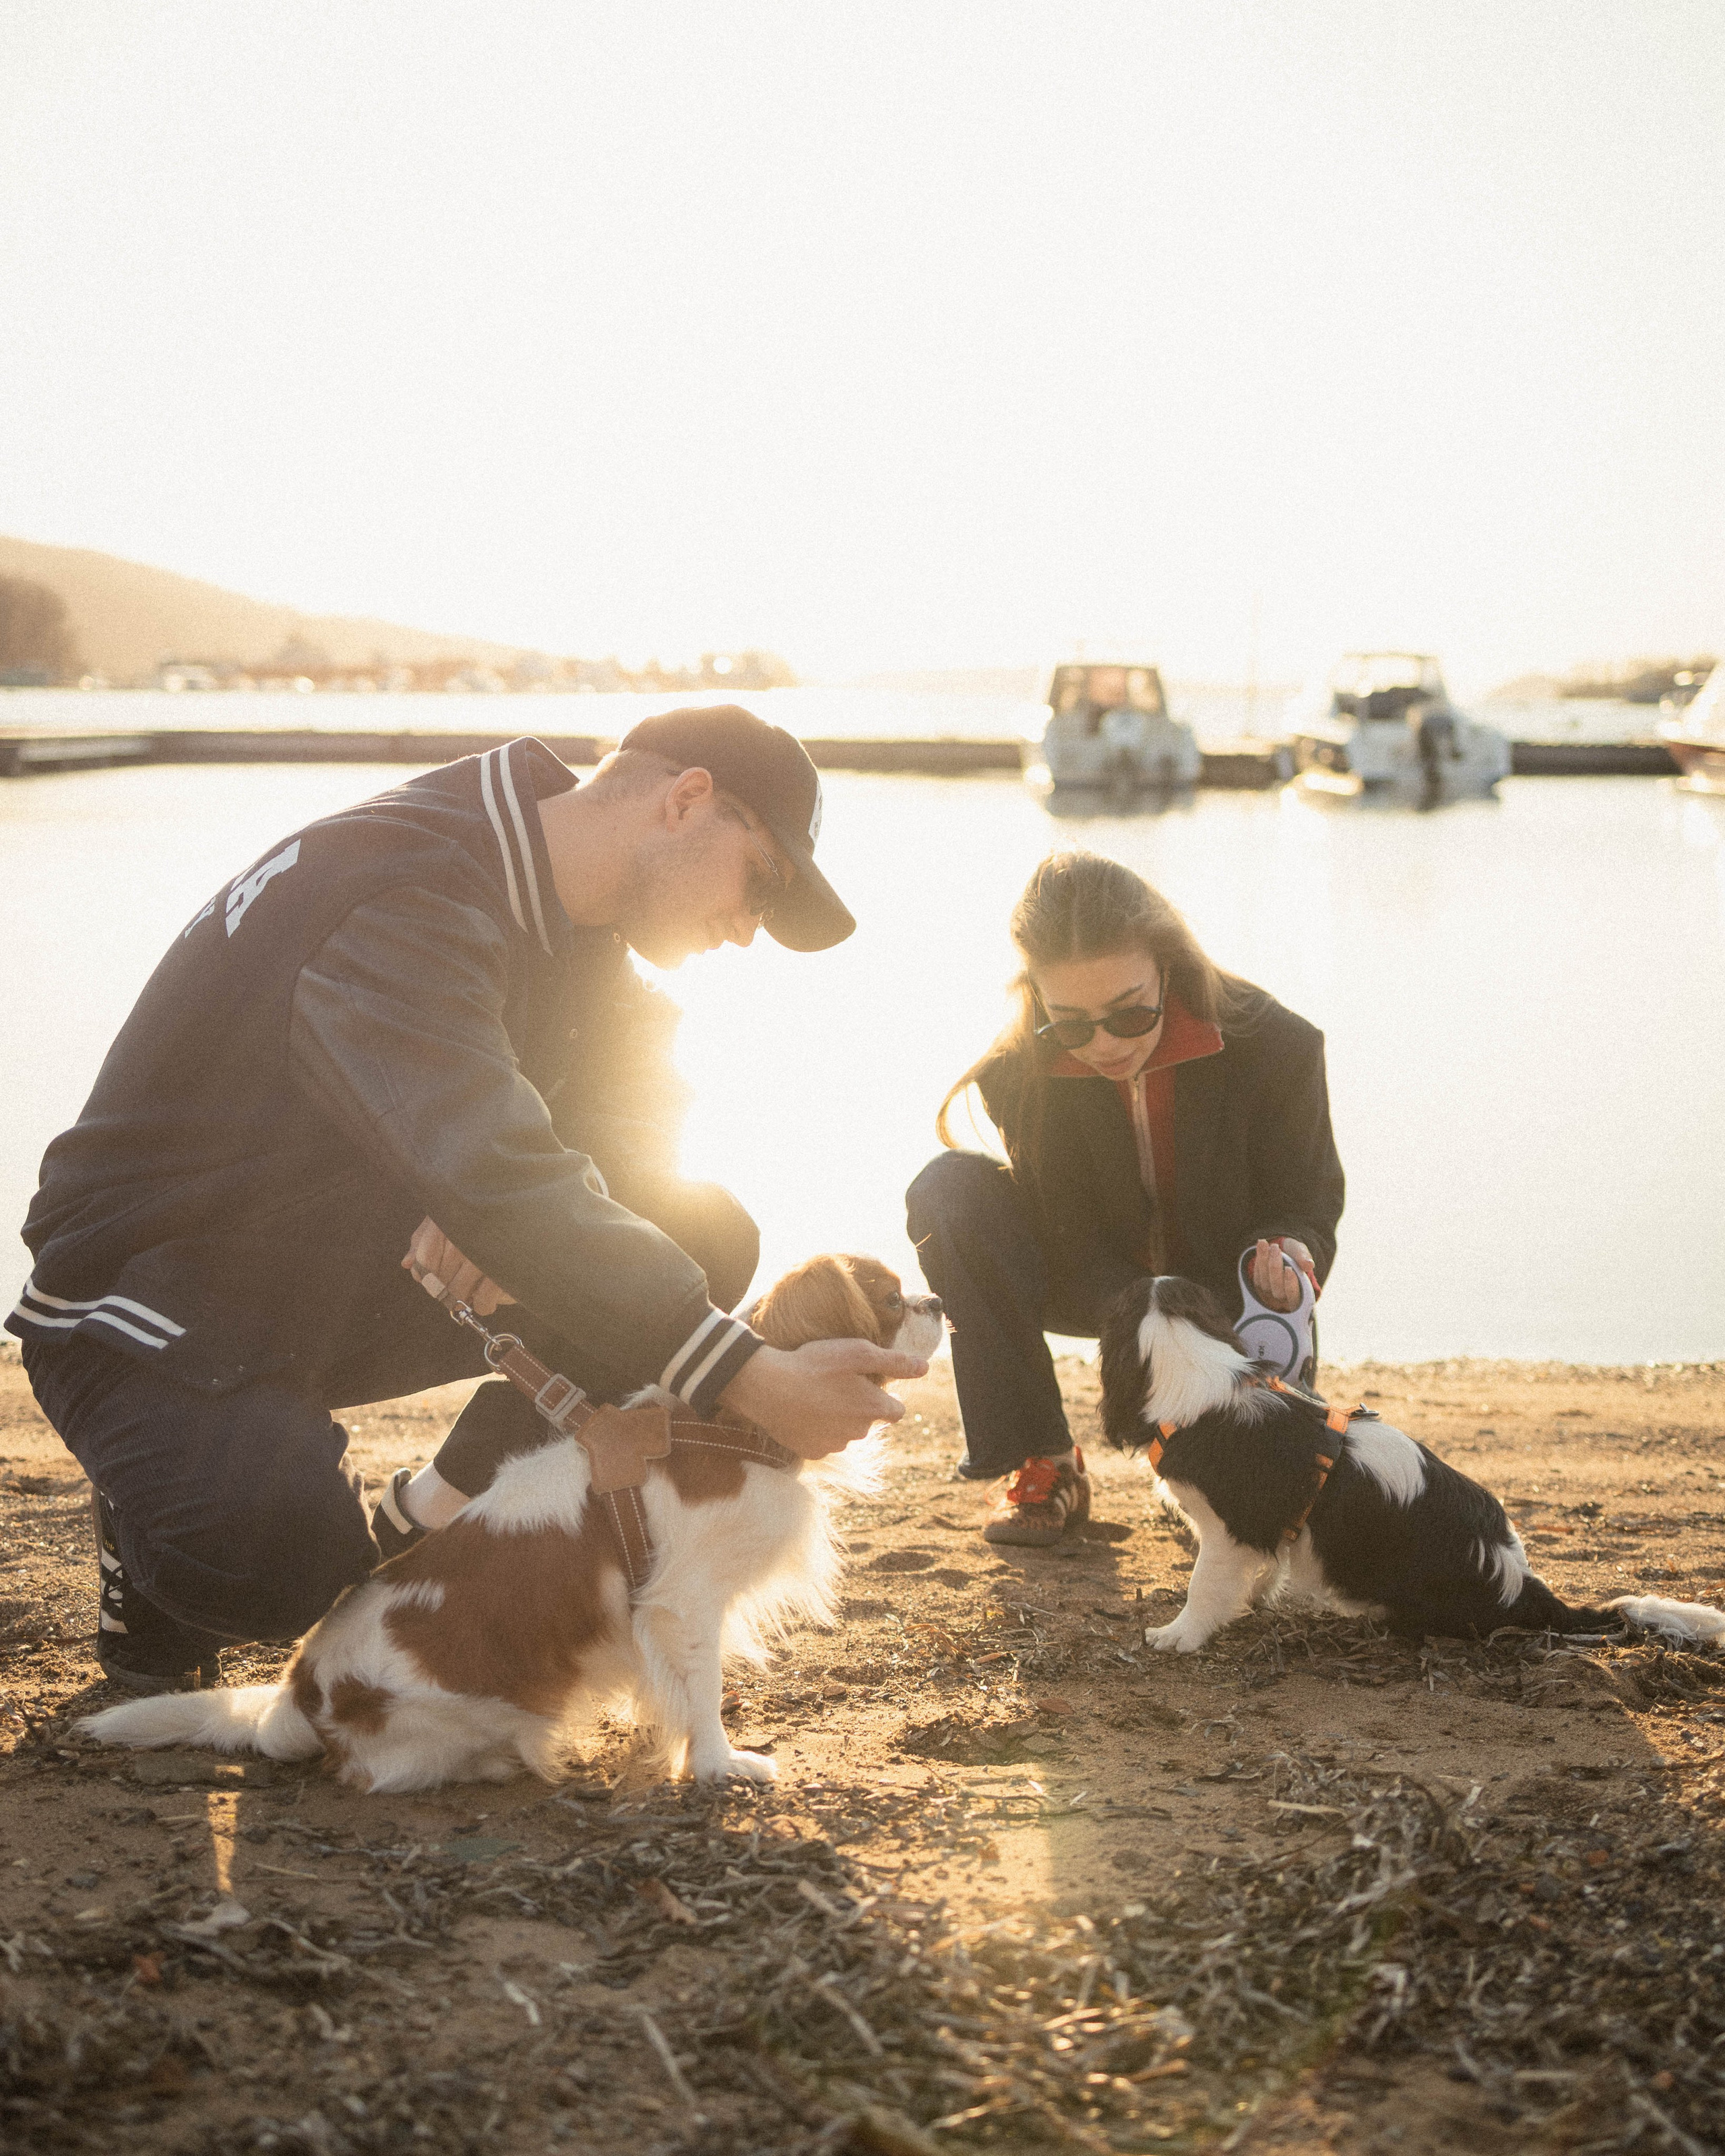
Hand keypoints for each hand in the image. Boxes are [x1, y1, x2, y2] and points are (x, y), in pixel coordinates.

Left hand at [401, 1217, 515, 1316]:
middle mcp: (463, 1237)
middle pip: (440, 1279)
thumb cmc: (484, 1216)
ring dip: (462, 1300)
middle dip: (445, 1289)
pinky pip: (482, 1301)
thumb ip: (424, 1238)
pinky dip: (482, 1305)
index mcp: (448, 1221)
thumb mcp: (450, 1217)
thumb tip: (407, 1264)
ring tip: (471, 1293)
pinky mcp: (502, 1272)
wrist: (529, 1216)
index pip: (424, 1259)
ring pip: (458, 1293)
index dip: (425, 1274)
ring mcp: (482, 1256)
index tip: (432, 1278)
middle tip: (457, 1286)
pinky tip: (487, 1300)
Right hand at [718, 1339, 929, 1459]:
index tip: (869, 1383)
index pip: (896, 1410)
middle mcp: (859, 1433)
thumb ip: (894, 1361)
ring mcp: (834, 1446)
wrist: (767, 1387)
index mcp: (873, 1410)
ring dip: (839, 1418)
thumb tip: (925, 1368)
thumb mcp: (857, 1352)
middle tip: (837, 1383)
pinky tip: (805, 1411)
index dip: (886, 1396)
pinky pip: (824, 1441)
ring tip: (818, 1396)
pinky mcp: (812, 1452)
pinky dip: (818, 1429)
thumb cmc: (814, 1365)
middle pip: (869, 1420)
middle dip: (860, 1405)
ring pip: (846, 1432)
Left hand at [1247, 1237, 1314, 1312]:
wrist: (1284, 1251)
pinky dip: (1258, 1261)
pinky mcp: (1258, 1287)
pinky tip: (1261, 1246)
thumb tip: (1309, 1264)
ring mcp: (1269, 1295)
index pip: (1294, 1296)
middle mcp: (1283, 1300)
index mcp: (1299, 1297)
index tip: (1289, 1269)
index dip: (1290, 1284)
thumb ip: (1305, 1259)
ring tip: (1266, 1244)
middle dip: (1275, 1268)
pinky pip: (1257, 1276)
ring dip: (1264, 1262)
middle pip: (1277, 1290)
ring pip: (1265, 1283)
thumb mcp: (1302, 1254)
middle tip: (1276, 1248)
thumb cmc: (1297, 1256)